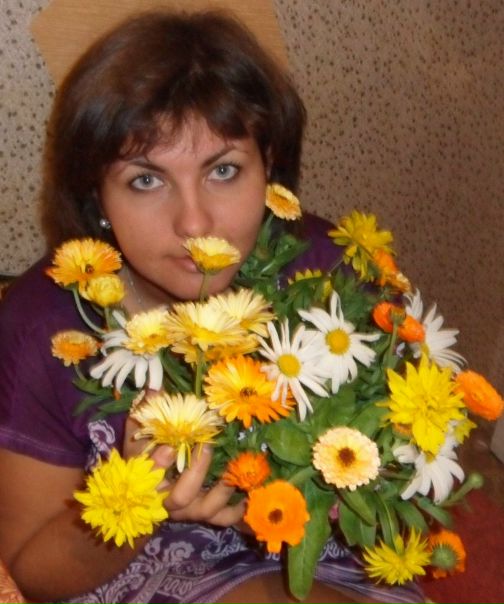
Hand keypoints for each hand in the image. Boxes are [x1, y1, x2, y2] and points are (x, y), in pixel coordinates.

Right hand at [123, 417, 243, 526]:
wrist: (147, 493)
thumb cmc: (144, 457)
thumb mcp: (140, 436)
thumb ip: (145, 413)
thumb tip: (154, 388)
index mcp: (146, 480)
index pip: (149, 473)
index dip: (159, 461)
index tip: (171, 444)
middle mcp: (166, 501)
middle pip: (182, 496)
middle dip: (197, 470)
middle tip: (207, 446)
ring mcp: (188, 511)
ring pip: (207, 509)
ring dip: (224, 488)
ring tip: (236, 467)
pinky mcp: (204, 515)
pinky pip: (223, 519)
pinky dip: (238, 509)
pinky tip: (249, 492)